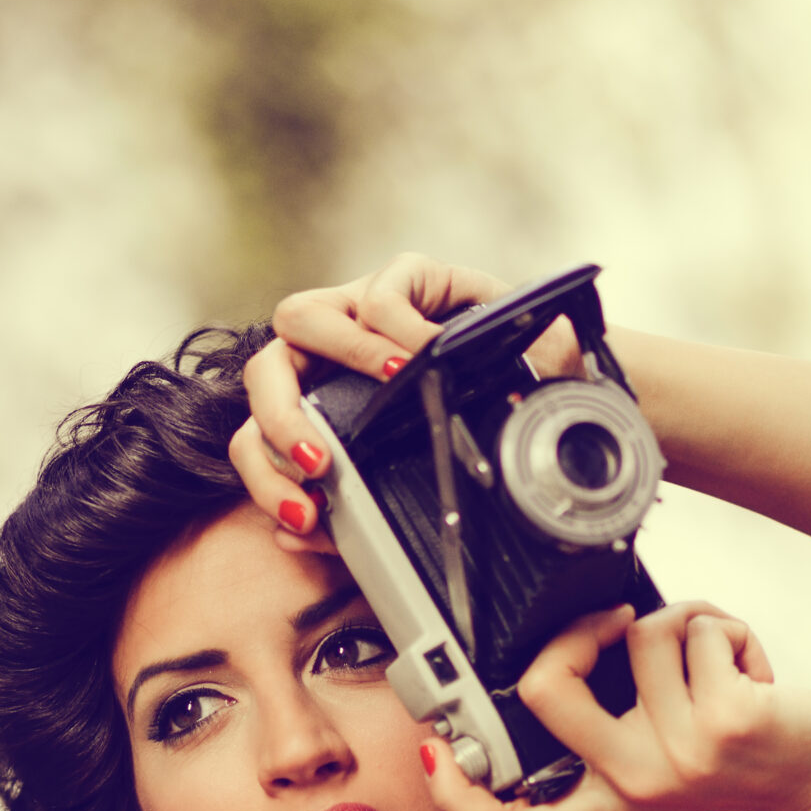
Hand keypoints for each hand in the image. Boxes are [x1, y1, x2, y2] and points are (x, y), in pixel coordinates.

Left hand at [232, 251, 581, 545]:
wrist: (552, 388)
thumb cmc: (479, 432)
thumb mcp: (417, 480)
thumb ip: (355, 516)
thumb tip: (292, 534)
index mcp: (317, 403)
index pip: (258, 434)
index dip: (266, 476)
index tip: (304, 515)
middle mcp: (327, 353)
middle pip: (263, 372)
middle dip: (279, 422)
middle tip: (319, 464)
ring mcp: (360, 308)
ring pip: (297, 318)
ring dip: (336, 356)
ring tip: (381, 397)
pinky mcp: (407, 276)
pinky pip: (379, 297)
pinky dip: (396, 332)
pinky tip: (428, 359)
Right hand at [420, 603, 810, 810]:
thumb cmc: (756, 750)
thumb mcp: (672, 752)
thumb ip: (617, 715)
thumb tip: (579, 631)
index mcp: (611, 800)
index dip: (459, 797)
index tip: (429, 756)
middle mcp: (634, 786)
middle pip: (546, 691)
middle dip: (574, 629)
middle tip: (618, 625)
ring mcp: (678, 758)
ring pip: (640, 632)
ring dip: (688, 621)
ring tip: (720, 659)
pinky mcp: (725, 722)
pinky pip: (696, 628)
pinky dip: (729, 627)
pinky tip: (754, 668)